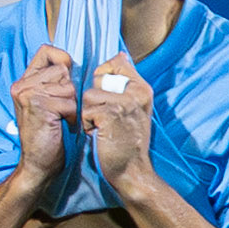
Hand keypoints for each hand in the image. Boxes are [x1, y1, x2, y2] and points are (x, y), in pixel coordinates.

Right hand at [10, 44, 75, 190]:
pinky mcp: (38, 105)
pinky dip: (71, 116)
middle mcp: (22, 85)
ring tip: (59, 119)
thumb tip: (71, 63)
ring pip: (68, 87)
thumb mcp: (49, 103)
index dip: (63, 60)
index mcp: (24, 82)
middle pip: (62, 70)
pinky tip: (61, 126)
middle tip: (59, 111)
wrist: (38, 165)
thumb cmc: (48, 137)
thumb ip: (54, 82)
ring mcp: (28, 93)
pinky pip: (69, 102)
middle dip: (69, 91)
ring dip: (71, 105)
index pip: (47, 51)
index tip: (66, 81)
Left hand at [83, 54, 154, 195]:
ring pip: (88, 96)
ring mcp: (124, 103)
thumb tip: (119, 55)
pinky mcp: (110, 115)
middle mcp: (137, 92)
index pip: (116, 62)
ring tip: (102, 129)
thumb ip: (127, 85)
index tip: (106, 98)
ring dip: (90, 115)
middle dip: (95, 100)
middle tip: (106, 120)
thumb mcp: (135, 110)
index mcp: (143, 88)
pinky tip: (99, 136)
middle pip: (98, 79)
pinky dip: (88, 126)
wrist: (133, 172)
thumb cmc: (129, 144)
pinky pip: (86, 112)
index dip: (103, 77)